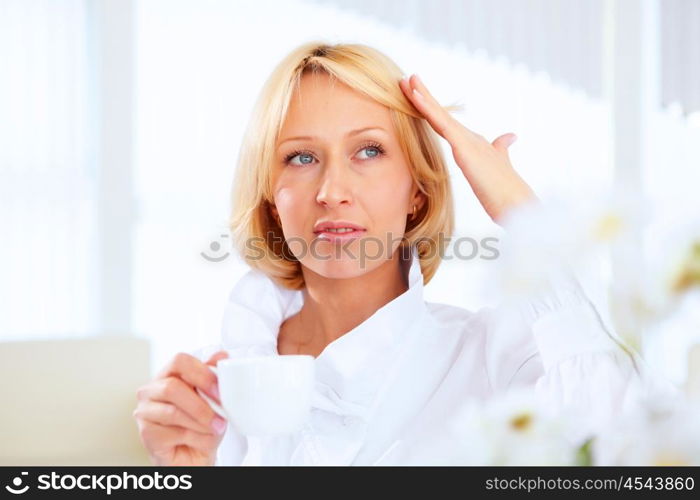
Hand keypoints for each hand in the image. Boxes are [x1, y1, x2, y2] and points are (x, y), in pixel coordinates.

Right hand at [133, 350, 228, 465]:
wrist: (195, 457)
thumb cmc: (202, 427)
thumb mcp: (214, 400)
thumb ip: (214, 378)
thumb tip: (222, 355)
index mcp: (170, 375)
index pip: (179, 361)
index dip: (201, 372)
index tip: (219, 388)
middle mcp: (153, 390)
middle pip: (171, 386)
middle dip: (201, 403)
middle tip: (220, 415)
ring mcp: (145, 411)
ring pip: (172, 411)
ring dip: (200, 422)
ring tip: (215, 429)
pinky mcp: (146, 433)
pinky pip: (172, 432)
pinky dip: (195, 437)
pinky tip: (201, 440)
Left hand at [399, 74, 536, 223]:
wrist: (517, 203)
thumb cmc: (506, 190)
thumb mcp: (500, 165)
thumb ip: (501, 149)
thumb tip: (509, 137)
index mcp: (471, 142)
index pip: (445, 122)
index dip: (430, 108)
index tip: (414, 93)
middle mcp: (468, 137)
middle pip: (440, 114)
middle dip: (423, 95)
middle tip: (406, 78)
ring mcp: (466, 141)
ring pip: (439, 116)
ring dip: (422, 97)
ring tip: (407, 80)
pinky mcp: (465, 148)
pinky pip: (442, 126)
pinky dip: (428, 110)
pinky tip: (417, 98)